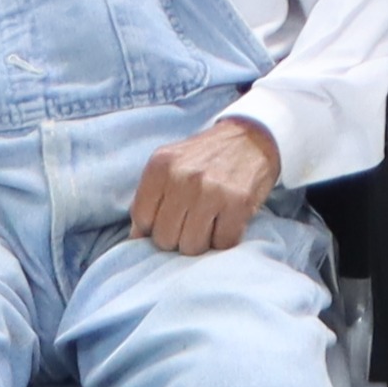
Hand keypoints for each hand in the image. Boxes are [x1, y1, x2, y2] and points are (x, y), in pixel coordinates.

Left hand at [128, 115, 282, 257]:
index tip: (169, 221)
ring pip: (192, 247)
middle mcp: (182, 177)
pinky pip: (222, 244)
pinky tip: (226, 221)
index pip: (141, 219)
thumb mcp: (170, 165)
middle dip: (177, 238)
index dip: (154, 228)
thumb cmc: (205, 158)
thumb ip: (149, 197)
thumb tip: (136, 238)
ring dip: (201, 242)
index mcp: (160, 166)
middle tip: (191, 223)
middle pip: (165, 238)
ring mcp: (211, 190)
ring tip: (208, 223)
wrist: (251, 140)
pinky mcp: (238, 203)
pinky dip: (224, 239)